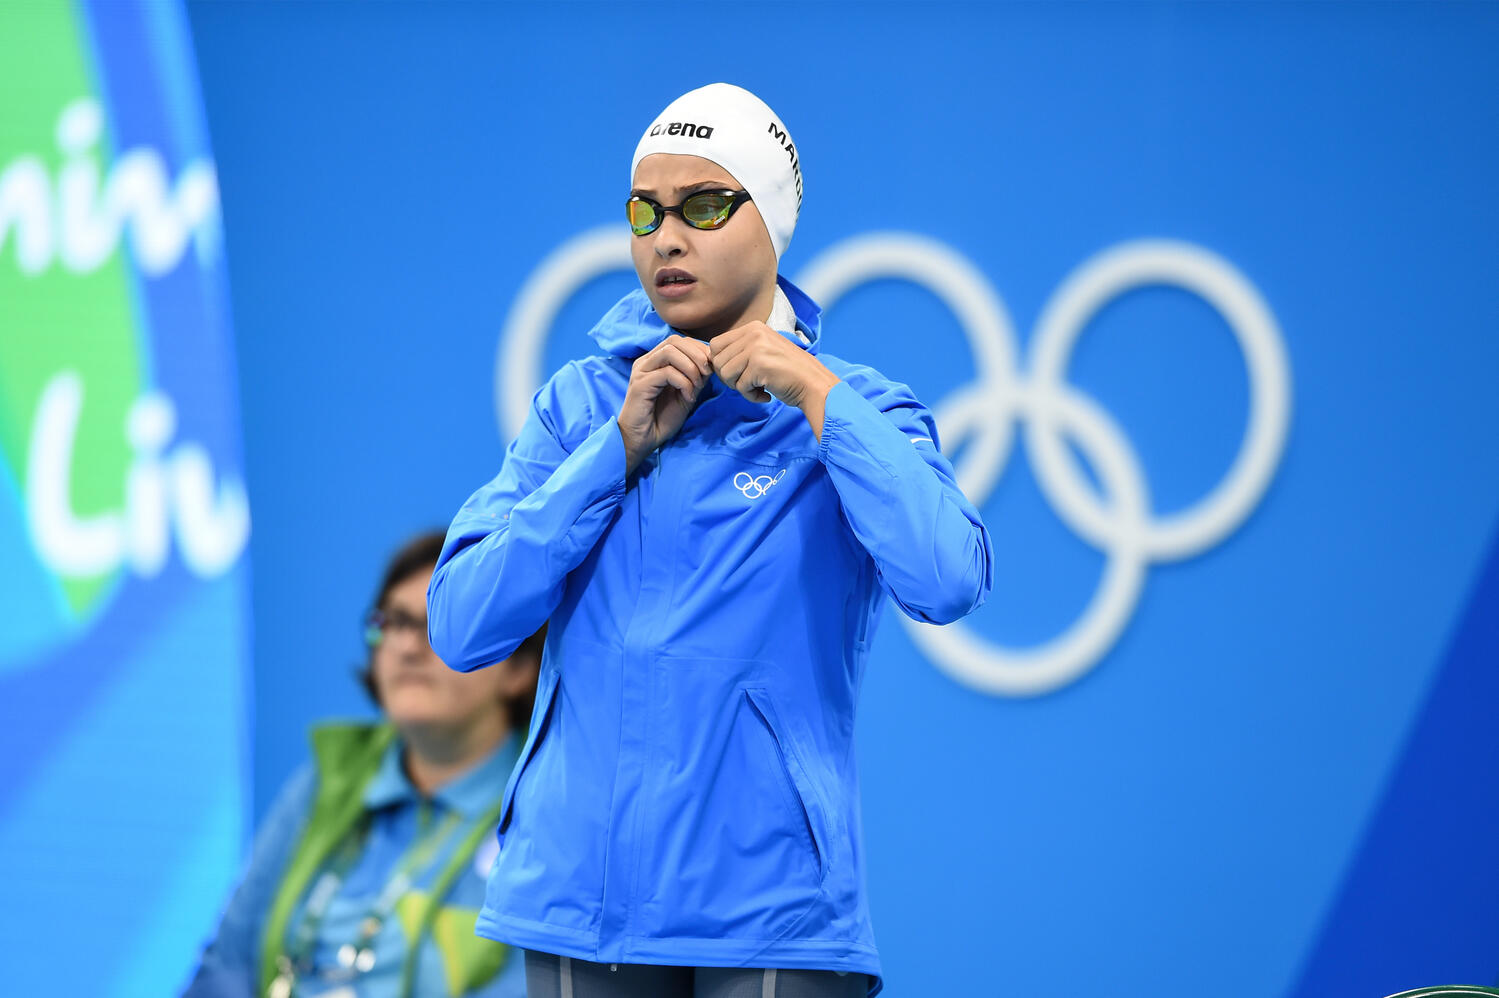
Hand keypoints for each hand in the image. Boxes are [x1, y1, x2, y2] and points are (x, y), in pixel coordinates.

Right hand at [618, 335, 711, 472]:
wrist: (643, 440)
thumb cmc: (662, 419)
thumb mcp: (685, 393)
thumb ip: (695, 376)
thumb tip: (710, 362)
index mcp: (655, 361)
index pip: (678, 341)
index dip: (699, 349)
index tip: (711, 367)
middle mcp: (646, 362)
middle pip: (674, 341)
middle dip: (697, 354)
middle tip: (707, 374)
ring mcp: (641, 371)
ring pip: (670, 351)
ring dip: (690, 367)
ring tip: (697, 386)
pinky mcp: (640, 384)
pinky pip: (667, 373)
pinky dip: (684, 383)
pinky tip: (688, 398)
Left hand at [709, 322, 840, 435]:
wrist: (814, 385)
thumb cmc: (788, 373)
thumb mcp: (763, 351)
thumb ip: (740, 350)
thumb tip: (711, 359)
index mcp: (753, 327)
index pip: (716, 345)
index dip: (722, 364)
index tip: (739, 374)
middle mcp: (753, 333)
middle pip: (717, 360)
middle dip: (729, 378)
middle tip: (749, 382)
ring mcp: (756, 348)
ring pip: (725, 374)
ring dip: (740, 388)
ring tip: (759, 387)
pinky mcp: (759, 365)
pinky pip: (740, 387)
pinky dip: (751, 396)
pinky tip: (767, 393)